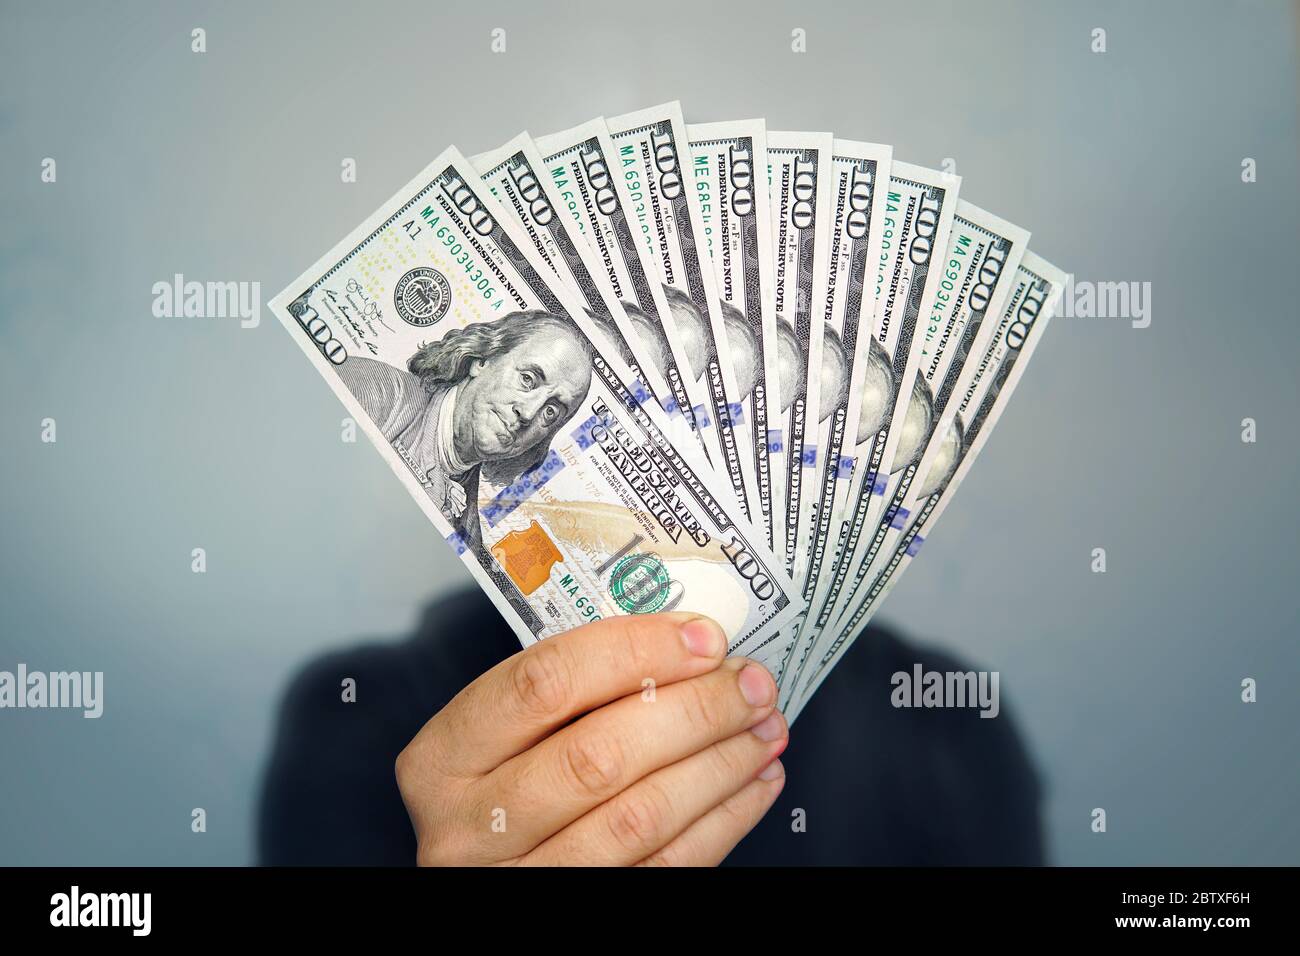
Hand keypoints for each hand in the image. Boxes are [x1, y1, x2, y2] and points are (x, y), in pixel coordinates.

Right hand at [395, 612, 787, 864]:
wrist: (491, 883)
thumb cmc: (504, 788)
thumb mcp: (504, 737)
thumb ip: (572, 692)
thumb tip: (687, 641)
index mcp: (444, 757)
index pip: (544, 683)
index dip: (635, 651)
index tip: (702, 636)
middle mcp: (471, 826)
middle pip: (599, 755)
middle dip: (694, 710)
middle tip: (750, 683)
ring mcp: (524, 880)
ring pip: (640, 817)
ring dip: (720, 764)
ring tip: (764, 726)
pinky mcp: (582, 913)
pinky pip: (668, 868)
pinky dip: (725, 818)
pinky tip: (753, 779)